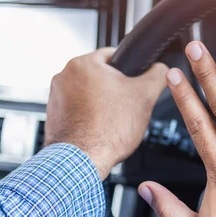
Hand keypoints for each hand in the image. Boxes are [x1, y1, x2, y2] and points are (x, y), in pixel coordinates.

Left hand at [45, 48, 167, 178]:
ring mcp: (56, 97)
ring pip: (89, 94)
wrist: (83, 161)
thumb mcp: (145, 96)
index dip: (130, 70)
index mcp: (83, 63)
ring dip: (102, 104)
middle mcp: (64, 76)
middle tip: (126, 106)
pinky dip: (89, 117)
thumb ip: (157, 75)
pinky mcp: (54, 115)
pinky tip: (100, 129)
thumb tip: (161, 69)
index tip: (135, 83)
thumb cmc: (107, 130)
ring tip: (112, 120)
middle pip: (101, 76)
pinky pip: (78, 110)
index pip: (113, 55)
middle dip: (115, 90)